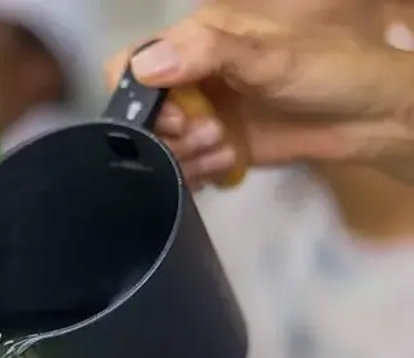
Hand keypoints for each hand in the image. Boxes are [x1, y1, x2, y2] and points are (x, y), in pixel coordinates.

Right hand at [106, 5, 413, 186]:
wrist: (366, 119)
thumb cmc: (327, 72)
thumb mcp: (269, 57)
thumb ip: (207, 55)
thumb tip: (144, 66)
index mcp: (197, 41)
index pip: (132, 66)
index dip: (140, 99)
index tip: (174, 118)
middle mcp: (191, 78)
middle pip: (142, 116)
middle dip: (170, 135)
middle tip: (210, 136)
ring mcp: (201, 115)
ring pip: (161, 148)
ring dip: (187, 157)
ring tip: (226, 150)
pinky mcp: (213, 148)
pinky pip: (183, 168)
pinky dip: (198, 174)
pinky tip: (227, 165)